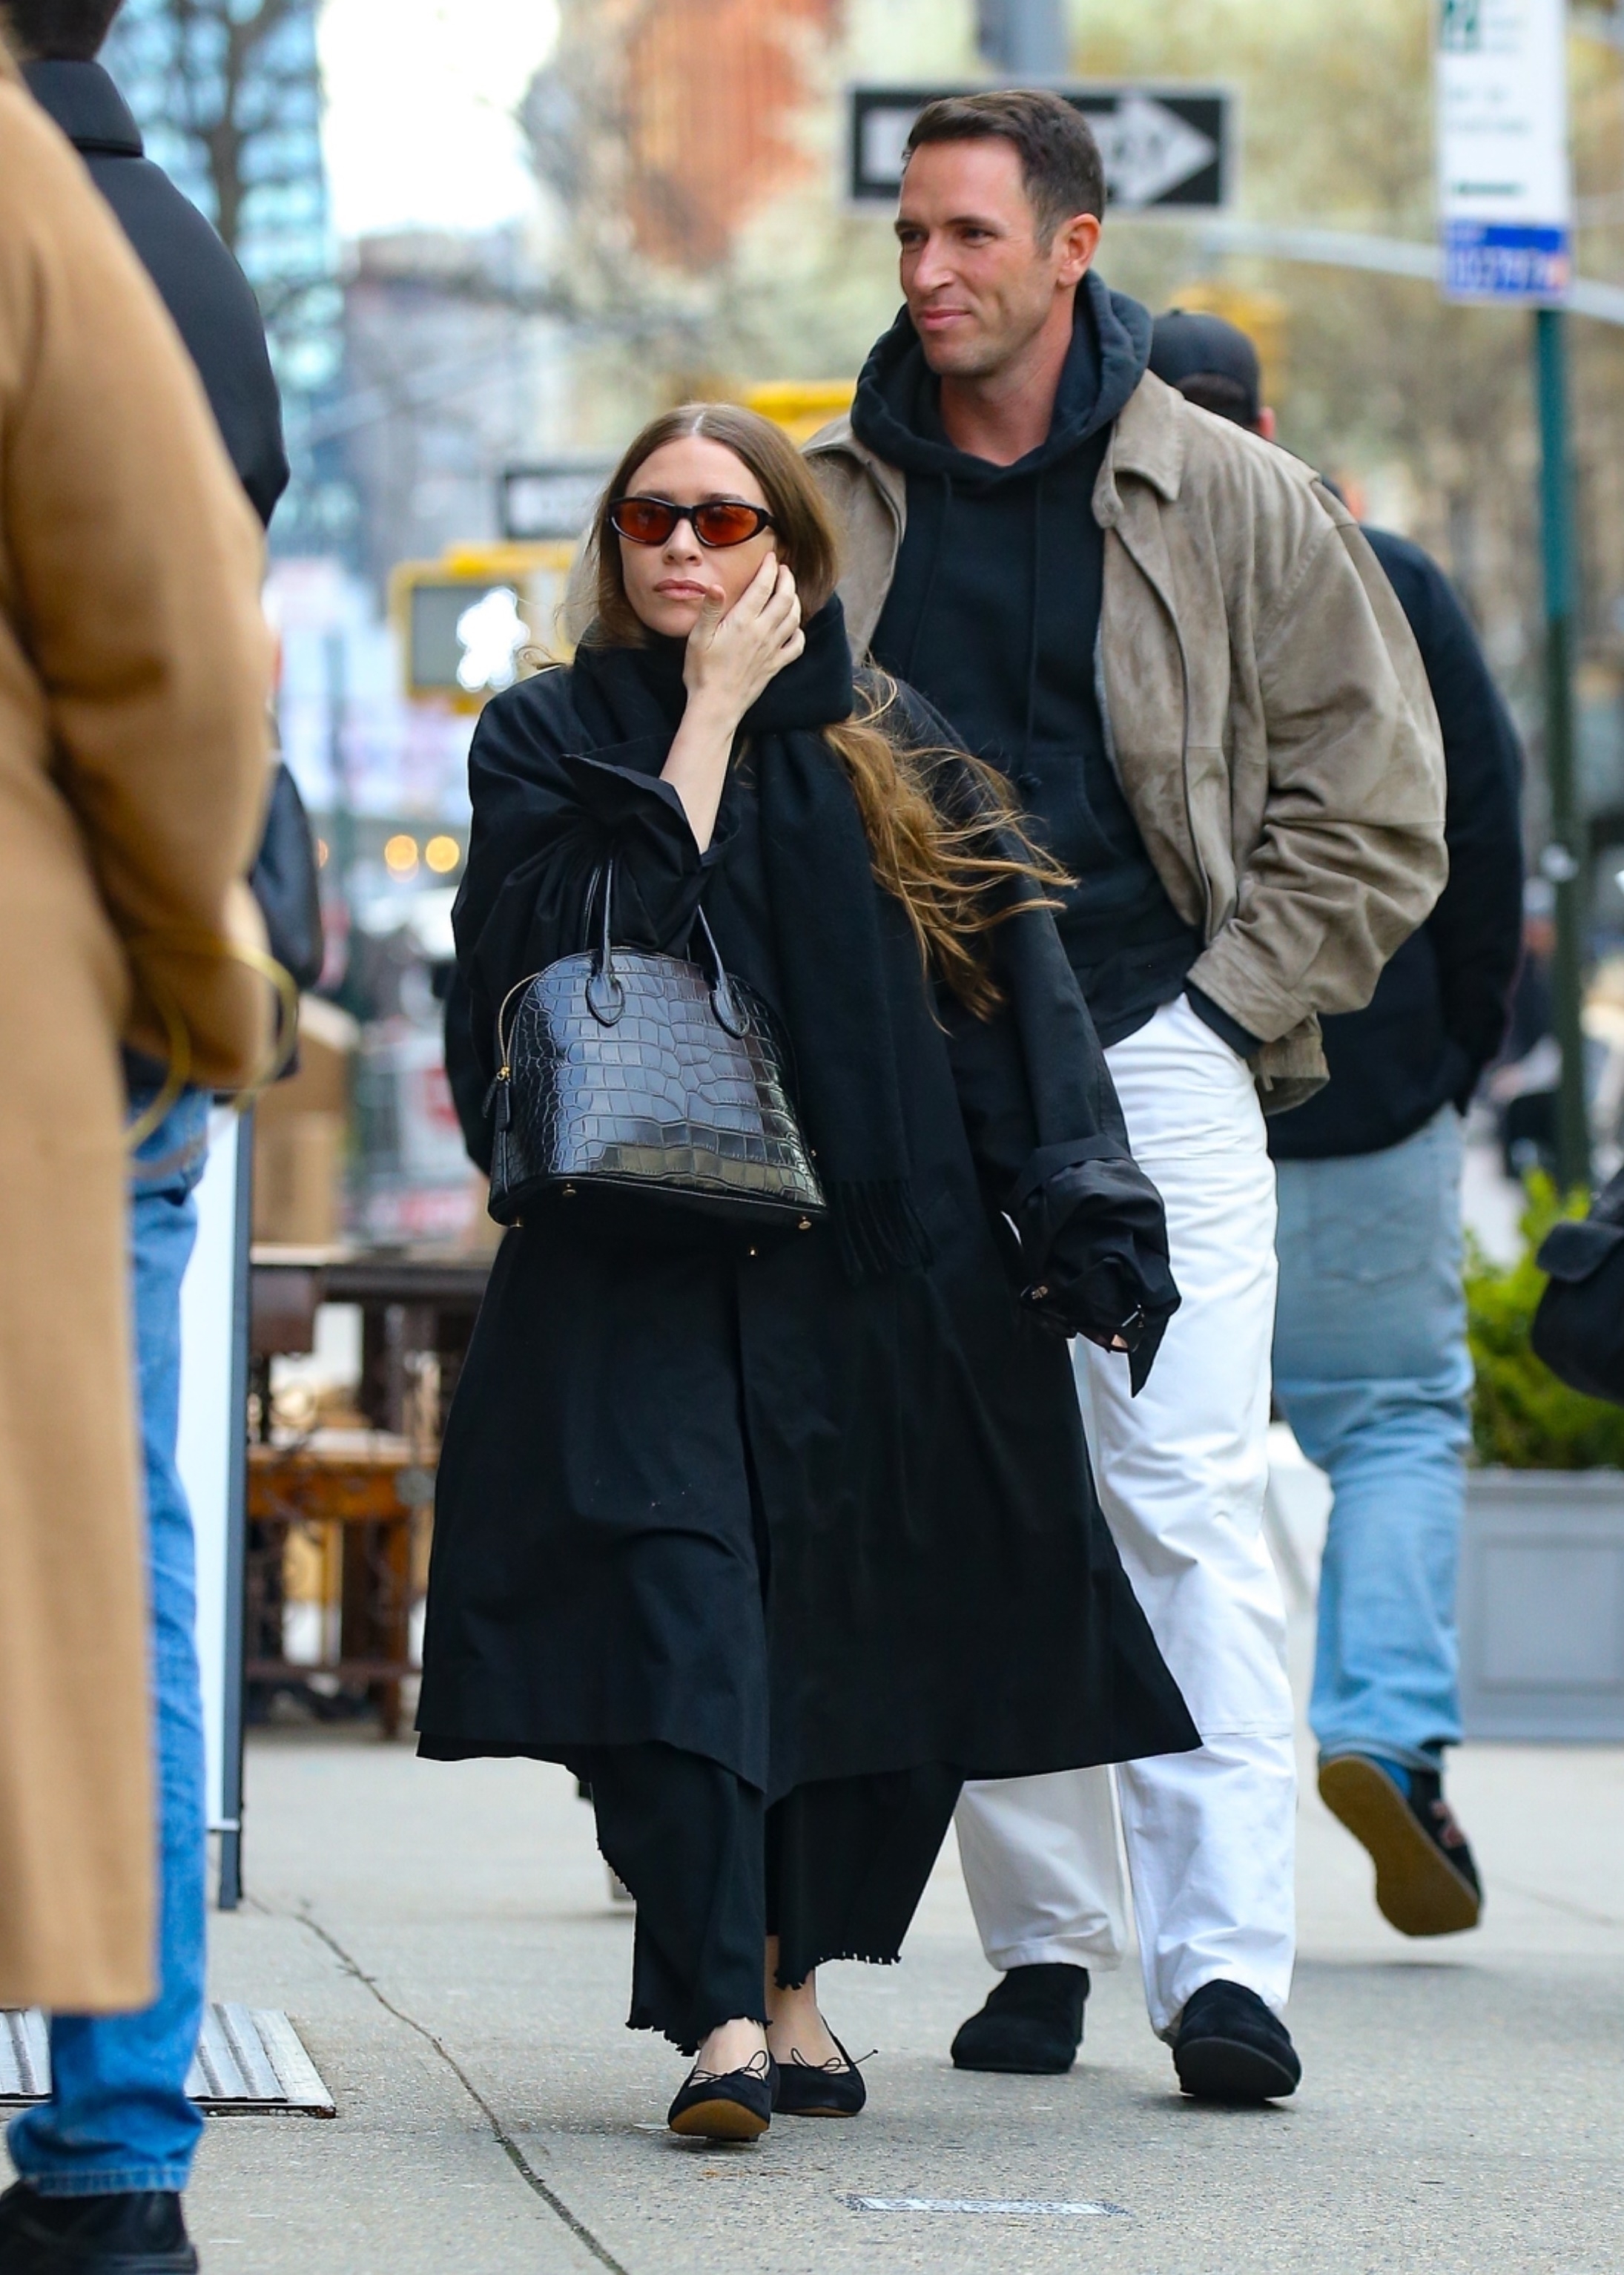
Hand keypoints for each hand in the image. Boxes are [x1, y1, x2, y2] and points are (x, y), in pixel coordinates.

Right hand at [682, 557, 803, 725]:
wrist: (716, 707)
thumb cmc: (702, 672)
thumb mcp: (698, 638)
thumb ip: (709, 610)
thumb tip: (716, 586)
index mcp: (742, 621)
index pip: (763, 586)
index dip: (769, 568)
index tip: (771, 557)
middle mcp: (762, 632)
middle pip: (785, 598)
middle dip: (787, 579)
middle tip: (784, 569)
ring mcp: (772, 649)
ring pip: (794, 618)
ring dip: (795, 600)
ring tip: (790, 591)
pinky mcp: (776, 665)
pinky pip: (796, 645)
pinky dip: (799, 632)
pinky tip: (794, 627)